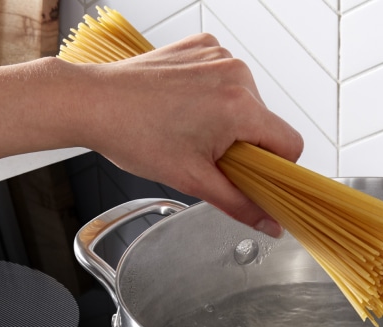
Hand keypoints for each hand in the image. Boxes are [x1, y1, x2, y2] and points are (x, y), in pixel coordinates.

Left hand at [0, 35, 303, 235]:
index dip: (275, 169)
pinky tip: (184, 107)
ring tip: (189, 129)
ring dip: (227, 119)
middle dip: (244, 144)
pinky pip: (226, 78)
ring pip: (247, 101)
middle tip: (206, 154)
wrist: (93, 101)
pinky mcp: (204, 45)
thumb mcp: (192, 180)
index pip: (289, 144)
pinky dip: (212, 95)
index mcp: (239, 106)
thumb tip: (269, 224)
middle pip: (266, 123)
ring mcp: (219, 55)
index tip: (254, 178)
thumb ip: (239, 204)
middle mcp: (235, 73)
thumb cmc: (132, 133)